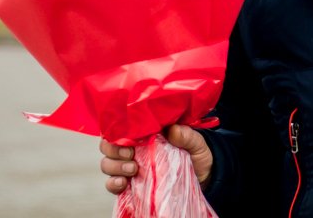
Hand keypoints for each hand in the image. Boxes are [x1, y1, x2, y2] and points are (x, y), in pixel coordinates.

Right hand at [99, 125, 213, 194]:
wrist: (205, 177)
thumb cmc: (197, 154)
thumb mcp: (196, 142)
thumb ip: (186, 135)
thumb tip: (172, 130)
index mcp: (145, 133)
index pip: (121, 127)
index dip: (118, 132)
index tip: (130, 141)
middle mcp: (134, 148)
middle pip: (108, 145)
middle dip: (114, 150)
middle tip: (130, 155)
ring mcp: (130, 166)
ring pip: (107, 163)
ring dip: (114, 166)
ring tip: (132, 169)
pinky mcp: (131, 184)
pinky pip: (112, 184)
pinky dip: (113, 184)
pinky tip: (123, 183)